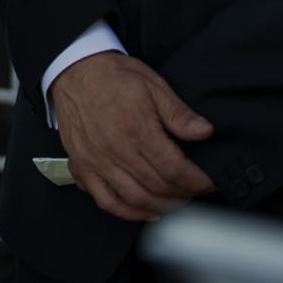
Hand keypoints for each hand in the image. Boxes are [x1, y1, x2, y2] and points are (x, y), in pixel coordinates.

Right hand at [50, 51, 216, 221]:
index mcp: (136, 128)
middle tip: (197, 191)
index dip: (196, 181)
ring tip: (177, 200)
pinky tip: (144, 210)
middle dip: (184, 194)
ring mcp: (96, 160)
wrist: (74, 71)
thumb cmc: (112, 76)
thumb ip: (178, 112)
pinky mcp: (82, 166)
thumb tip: (204, 131)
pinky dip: (127, 212)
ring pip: (135, 199)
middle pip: (158, 187)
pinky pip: (105, 200)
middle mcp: (115, 149)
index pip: (174, 168)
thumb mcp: (152, 85)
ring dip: (161, 206)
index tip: (208, 182)